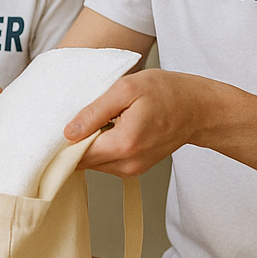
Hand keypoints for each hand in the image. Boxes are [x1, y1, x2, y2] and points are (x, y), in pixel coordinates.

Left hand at [67, 69, 210, 176]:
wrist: (198, 108)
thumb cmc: (167, 92)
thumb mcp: (127, 88)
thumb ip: (95, 111)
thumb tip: (69, 132)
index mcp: (125, 143)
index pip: (78, 154)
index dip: (63, 142)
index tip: (57, 127)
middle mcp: (128, 163)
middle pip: (84, 161)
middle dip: (75, 142)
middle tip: (79, 117)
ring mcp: (134, 169)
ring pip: (94, 163)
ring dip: (90, 144)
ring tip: (100, 120)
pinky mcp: (136, 168)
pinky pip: (107, 162)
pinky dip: (102, 147)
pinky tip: (110, 128)